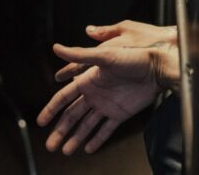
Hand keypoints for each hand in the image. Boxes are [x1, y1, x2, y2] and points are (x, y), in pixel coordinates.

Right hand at [37, 21, 178, 154]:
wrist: (157, 67)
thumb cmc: (133, 56)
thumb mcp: (104, 56)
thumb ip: (79, 54)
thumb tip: (56, 47)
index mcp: (88, 80)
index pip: (64, 98)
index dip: (51, 109)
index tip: (41, 121)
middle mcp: (95, 94)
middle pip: (72, 116)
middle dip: (60, 130)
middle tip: (49, 145)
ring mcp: (107, 105)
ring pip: (86, 126)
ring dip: (75, 138)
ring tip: (65, 151)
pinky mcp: (120, 113)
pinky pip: (105, 129)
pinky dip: (96, 139)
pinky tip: (88, 149)